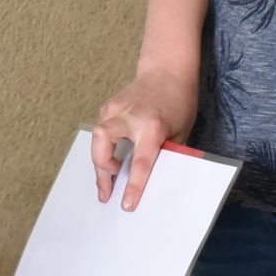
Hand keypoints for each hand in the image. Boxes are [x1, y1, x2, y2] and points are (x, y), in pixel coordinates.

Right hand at [93, 65, 198, 211]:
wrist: (167, 71)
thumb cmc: (179, 102)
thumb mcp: (179, 133)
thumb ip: (164, 154)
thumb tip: (154, 181)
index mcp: (152, 126)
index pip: (141, 162)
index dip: (133, 186)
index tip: (126, 204)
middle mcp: (130, 116)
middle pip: (103, 142)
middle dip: (101, 170)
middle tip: (106, 192)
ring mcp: (116, 108)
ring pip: (97, 137)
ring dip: (100, 160)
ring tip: (107, 180)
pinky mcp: (109, 105)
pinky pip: (101, 130)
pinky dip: (103, 146)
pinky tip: (111, 156)